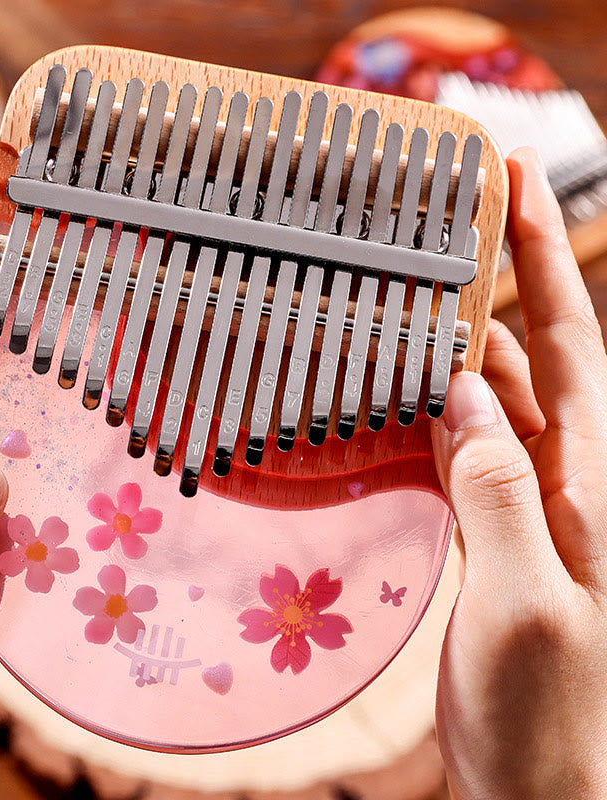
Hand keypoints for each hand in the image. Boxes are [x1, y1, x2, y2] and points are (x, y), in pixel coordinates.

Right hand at [432, 148, 606, 798]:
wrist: (540, 784)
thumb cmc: (551, 712)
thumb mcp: (530, 599)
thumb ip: (503, 490)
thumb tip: (468, 392)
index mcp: (596, 483)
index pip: (572, 345)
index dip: (541, 261)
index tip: (512, 183)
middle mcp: (570, 478)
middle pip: (535, 354)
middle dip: (501, 277)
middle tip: (452, 216)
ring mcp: (531, 500)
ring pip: (498, 396)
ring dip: (464, 340)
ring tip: (420, 288)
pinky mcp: (496, 525)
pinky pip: (470, 445)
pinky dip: (442, 405)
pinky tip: (410, 386)